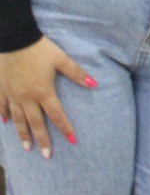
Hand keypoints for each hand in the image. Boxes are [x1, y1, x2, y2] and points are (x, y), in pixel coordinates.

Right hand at [0, 35, 95, 156]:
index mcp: (43, 92)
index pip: (57, 115)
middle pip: (35, 123)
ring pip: (17, 119)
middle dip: (42, 140)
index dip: (65, 128)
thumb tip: (95, 84)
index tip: (72, 141)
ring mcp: (12, 94)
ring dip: (22, 134)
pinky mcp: (1, 88)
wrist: (13, 39)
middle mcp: (27, 97)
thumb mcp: (61, 59)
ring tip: (26, 148)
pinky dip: (4, 114)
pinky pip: (2, 105)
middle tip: (46, 155)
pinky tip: (5, 122)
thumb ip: (77, 73)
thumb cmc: (39, 49)